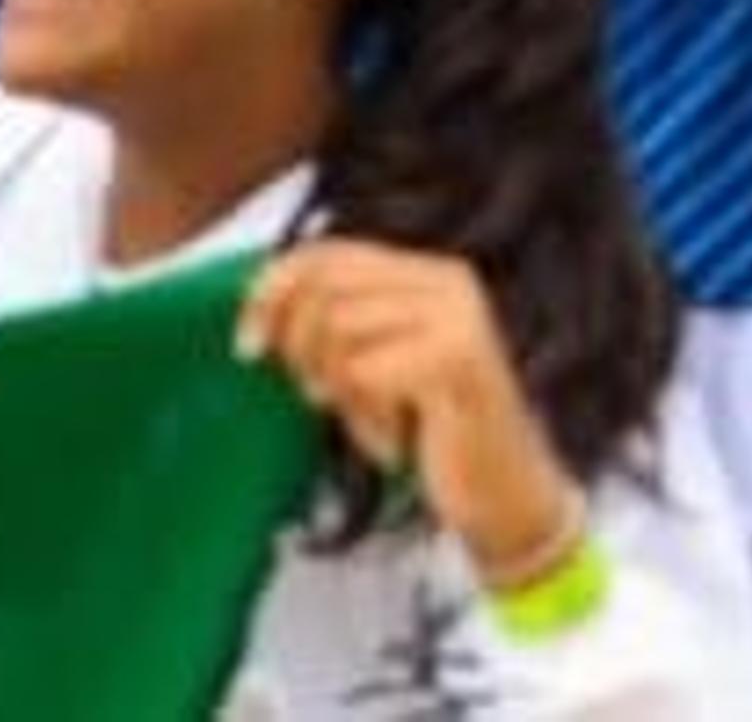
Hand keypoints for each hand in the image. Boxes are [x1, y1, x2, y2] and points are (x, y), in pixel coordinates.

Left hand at [237, 238, 581, 587]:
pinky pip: (364, 371)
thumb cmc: (431, 431)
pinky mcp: (457, 361)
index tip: (246, 343)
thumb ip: (333, 319)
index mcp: (427, 272)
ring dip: (336, 387)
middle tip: (316, 395)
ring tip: (367, 420)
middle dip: (297, 344)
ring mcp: (457, 318)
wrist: (505, 498)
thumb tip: (252, 297)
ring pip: (338, 327)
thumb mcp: (374, 361)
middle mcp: (447, 282)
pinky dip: (363, 415)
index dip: (271, 290)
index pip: (325, 252)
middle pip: (323, 284)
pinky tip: (392, 441)